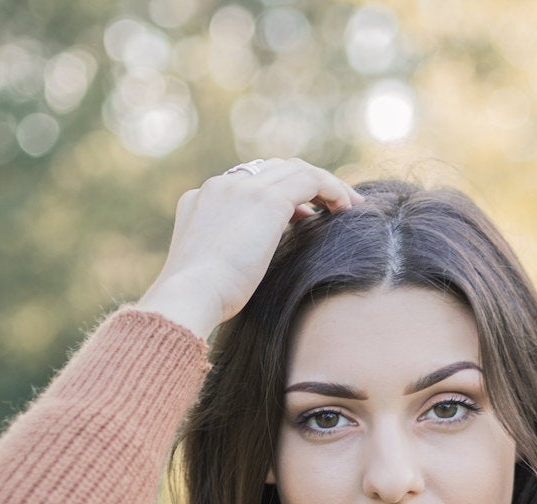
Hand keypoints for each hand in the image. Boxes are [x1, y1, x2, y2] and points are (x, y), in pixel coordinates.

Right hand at [136, 157, 356, 338]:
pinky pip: (310, 180)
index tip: (302, 216)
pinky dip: (332, 190)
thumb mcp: (211, 270)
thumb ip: (229, 253)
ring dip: (324, 185)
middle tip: (332, 207)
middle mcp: (221, 186)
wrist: (190, 295)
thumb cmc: (202, 299)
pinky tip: (346, 209)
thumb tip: (252, 259)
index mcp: (201, 199)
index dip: (280, 194)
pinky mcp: (266, 200)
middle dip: (305, 184)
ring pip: (295, 170)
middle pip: (273, 169)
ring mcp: (242, 188)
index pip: (248, 182)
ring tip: (347, 206)